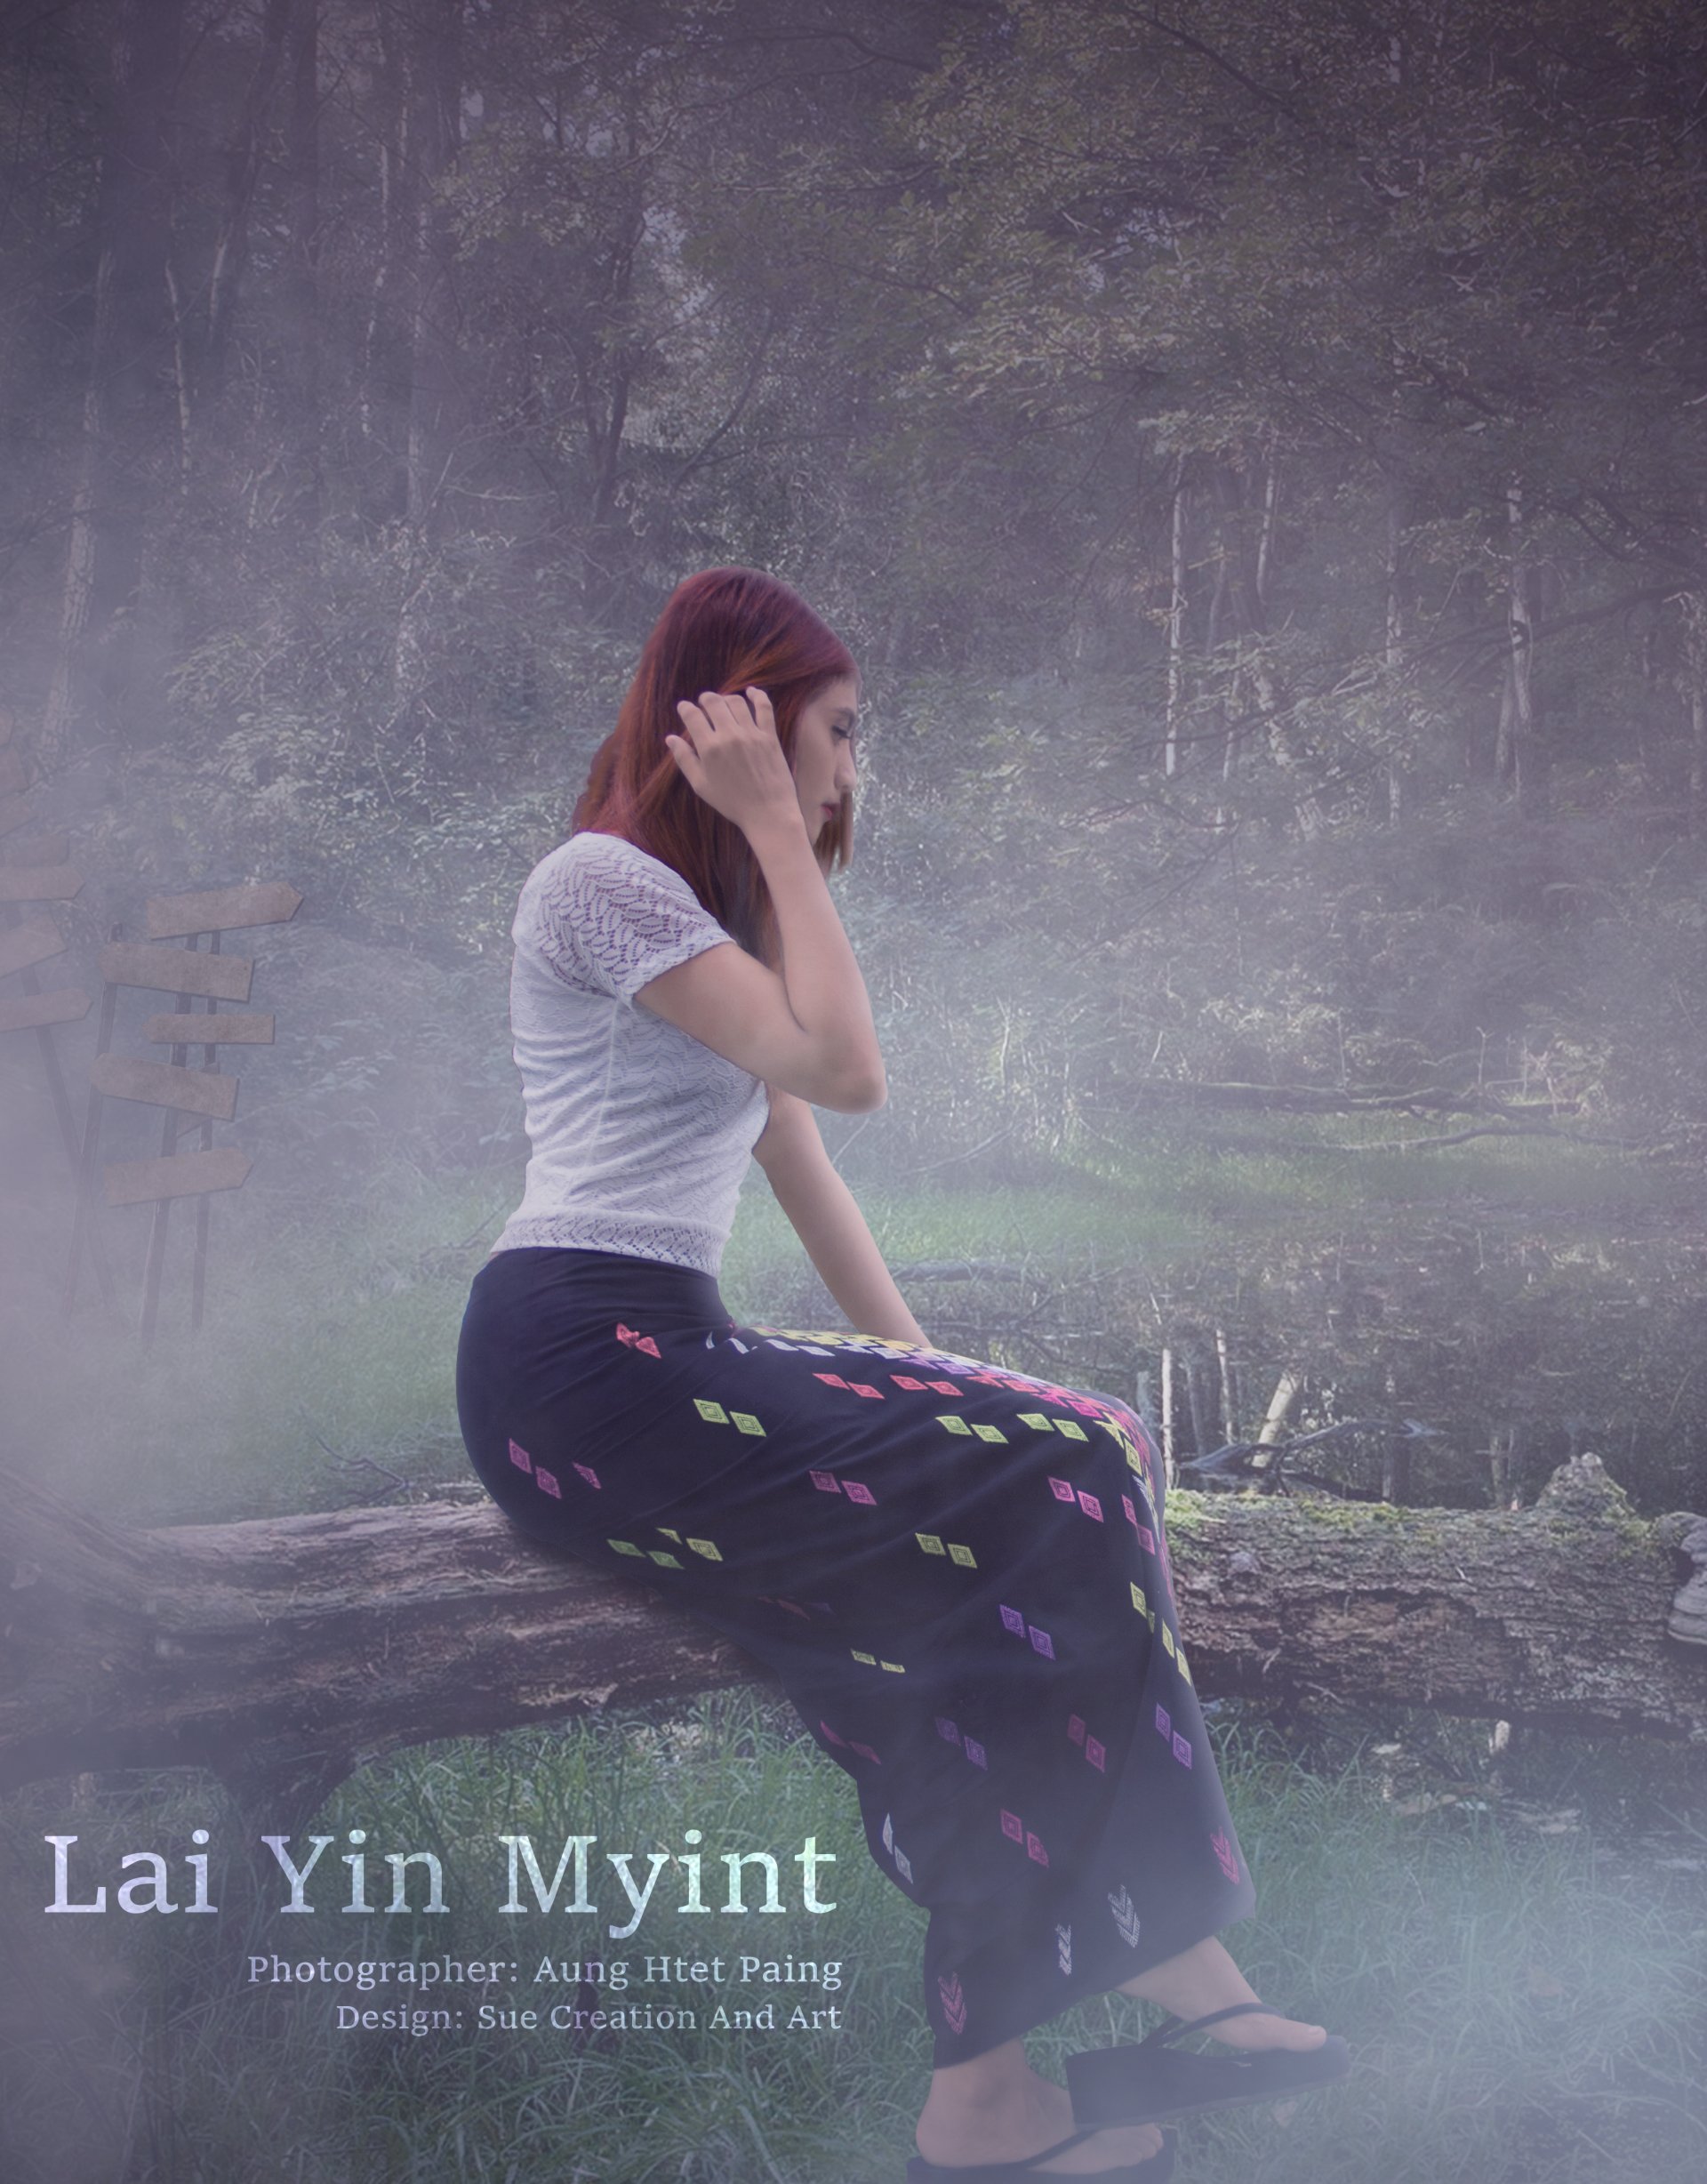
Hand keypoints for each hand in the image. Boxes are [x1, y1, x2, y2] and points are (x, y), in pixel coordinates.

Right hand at [665, 687, 801, 840]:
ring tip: (723, 702)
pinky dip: (757, 695)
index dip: (685, 708)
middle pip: (713, 703)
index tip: (684, 707)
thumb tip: (670, 738)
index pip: (693, 716)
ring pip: (736, 702)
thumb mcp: (701, 785)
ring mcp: (751, 734)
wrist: (767, 812)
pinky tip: (750, 692)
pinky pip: (764, 707)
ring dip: (726, 698)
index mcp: (709, 748)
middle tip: (703, 701)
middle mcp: (729, 736)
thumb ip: (685, 759)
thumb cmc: (731, 802)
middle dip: (705, 699)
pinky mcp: (769, 736)